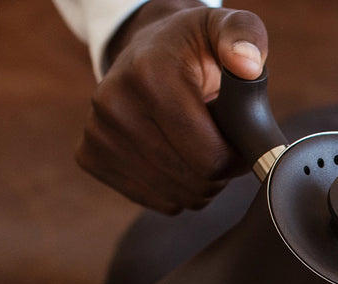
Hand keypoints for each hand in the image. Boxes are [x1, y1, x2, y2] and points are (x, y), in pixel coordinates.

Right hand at [75, 0, 268, 212]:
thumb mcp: (223, 28)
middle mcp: (113, 104)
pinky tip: (175, 158)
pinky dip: (175, 191)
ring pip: (176, 196)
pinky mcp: (90, 156)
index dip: (236, 158)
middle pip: (193, 180)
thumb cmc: (193, 46)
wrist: (145, 50)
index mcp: (149, 75)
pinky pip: (155, 201)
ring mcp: (97, 132)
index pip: (210, 156)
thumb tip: (247, 64)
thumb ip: (245, 36)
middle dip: (219, 171)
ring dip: (199, 183)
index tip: (238, 139)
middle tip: (220, 143)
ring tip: (199, 148)